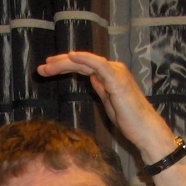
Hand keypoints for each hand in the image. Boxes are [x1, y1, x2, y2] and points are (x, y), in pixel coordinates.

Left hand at [39, 51, 177, 162]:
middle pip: (81, 62)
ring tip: (47, 66)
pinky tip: (71, 56)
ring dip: (65, 63)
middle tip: (41, 68)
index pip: (83, 66)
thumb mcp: (109, 101)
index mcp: (109, 74)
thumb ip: (101, 88)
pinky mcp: (117, 80)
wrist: (144, 129)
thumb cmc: (129, 119)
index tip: (48, 69)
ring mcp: (115, 72)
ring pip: (86, 62)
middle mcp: (112, 69)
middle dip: (59, 64)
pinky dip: (84, 58)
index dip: (64, 66)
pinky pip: (98, 65)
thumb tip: (92, 78)